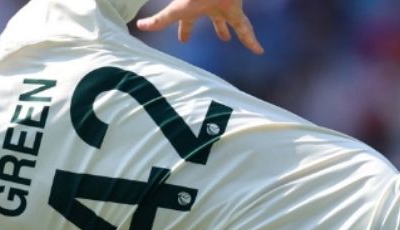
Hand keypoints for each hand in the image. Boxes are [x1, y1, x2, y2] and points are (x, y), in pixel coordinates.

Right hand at [136, 0, 264, 54]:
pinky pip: (246, 29)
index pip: (187, 22)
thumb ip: (161, 20)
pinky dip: (252, 42)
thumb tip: (140, 26)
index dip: (185, 31)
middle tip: (222, 39)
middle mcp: (210, 7)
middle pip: (215, 20)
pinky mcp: (237, 9)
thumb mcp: (177, 10)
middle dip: (218, 28)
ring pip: (233, 22)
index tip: (184, 41)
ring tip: (239, 43)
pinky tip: (259, 52)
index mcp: (194, 8)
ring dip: (233, 31)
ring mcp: (225, 7)